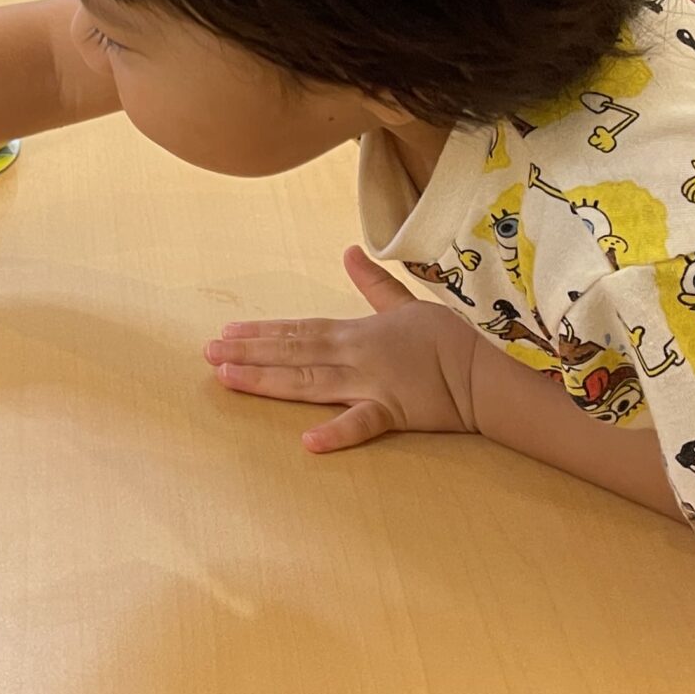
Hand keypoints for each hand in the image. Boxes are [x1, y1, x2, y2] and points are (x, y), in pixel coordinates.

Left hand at [201, 248, 480, 451]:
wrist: (487, 370)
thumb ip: (373, 283)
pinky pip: (363, 424)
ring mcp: (372, 384)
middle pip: (292, 353)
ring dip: (267, 380)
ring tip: (228, 379)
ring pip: (309, 382)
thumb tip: (350, 251)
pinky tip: (307, 442)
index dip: (261, 332)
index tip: (226, 333)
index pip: (298, 329)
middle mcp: (354, 355)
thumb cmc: (449, 339)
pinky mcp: (394, 412)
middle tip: (207, 354)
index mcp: (355, 332)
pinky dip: (337, 432)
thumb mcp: (407, 303)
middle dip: (248, 353)